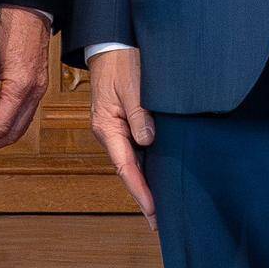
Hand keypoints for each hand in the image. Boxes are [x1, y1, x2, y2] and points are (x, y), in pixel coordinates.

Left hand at [0, 6, 57, 150]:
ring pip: (21, 124)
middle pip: (15, 132)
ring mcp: (39, 85)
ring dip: (0, 134)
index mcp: (22, 85)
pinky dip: (8, 121)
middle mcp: (35, 89)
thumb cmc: (8, 21)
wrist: (27, 2)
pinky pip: (24, 110)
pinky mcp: (36, 79)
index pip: (1, 127)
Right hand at [85, 44, 155, 219]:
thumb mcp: (132, 86)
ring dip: (145, 184)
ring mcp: (117, 130)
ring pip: (132, 163)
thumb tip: (148, 141)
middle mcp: (110, 133)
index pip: (125, 167)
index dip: (140, 190)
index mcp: (107, 127)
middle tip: (159, 221)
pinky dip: (146, 167)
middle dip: (143, 196)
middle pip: (128, 171)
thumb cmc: (121, 63)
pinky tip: (158, 177)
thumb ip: (140, 113)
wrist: (111, 46)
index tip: (152, 209)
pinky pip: (136, 151)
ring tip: (161, 207)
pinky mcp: (125, 123)